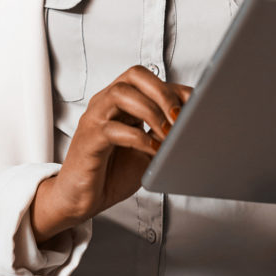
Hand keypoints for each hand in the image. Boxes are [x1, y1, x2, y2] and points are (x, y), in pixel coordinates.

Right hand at [31, 66, 191, 243]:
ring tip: (167, 133)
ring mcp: (95, 119)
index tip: (196, 104)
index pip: (149, 79)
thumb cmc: (110, 173)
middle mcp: (106, 103)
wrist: (79, 199)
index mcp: (120, 102)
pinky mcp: (89, 140)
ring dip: (151, 111)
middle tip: (179, 116)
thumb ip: (162, 135)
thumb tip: (190, 126)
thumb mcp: (146, 150)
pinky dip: (138, 137)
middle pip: (134, 76)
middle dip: (162, 92)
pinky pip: (112, 128)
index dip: (175, 88)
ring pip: (121, 94)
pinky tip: (152, 150)